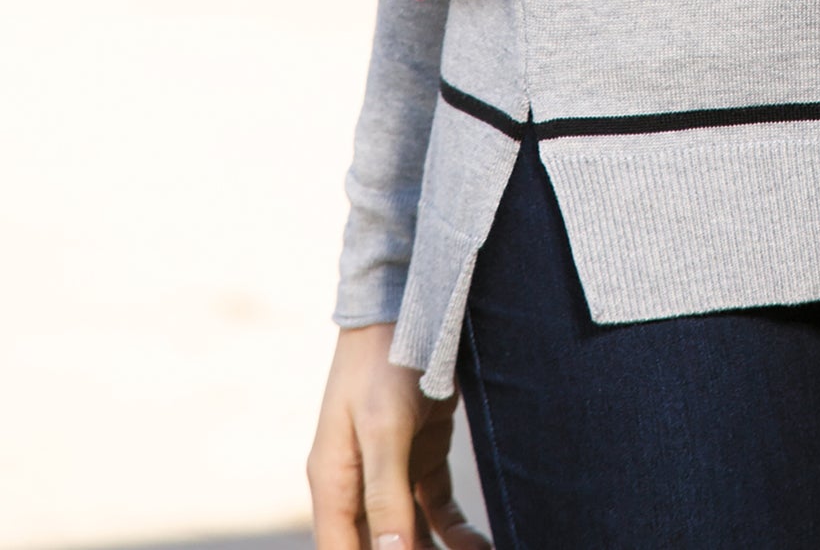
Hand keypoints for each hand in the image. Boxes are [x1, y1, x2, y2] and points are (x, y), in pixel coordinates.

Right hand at [308, 323, 490, 549]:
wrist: (407, 299)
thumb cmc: (383, 359)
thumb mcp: (384, 428)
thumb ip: (385, 494)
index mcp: (334, 483)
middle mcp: (357, 484)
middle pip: (381, 548)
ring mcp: (390, 471)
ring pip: (412, 535)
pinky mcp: (421, 455)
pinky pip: (436, 509)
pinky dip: (456, 532)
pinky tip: (480, 545)